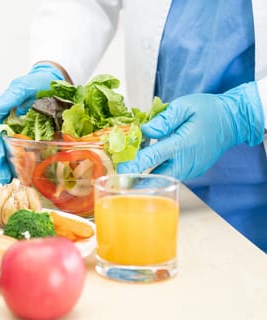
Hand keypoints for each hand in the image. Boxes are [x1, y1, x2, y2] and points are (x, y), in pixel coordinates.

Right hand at [0, 63, 64, 183]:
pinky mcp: (43, 140)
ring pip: (18, 156)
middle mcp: (15, 131)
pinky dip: (33, 167)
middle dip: (3, 166)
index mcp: (6, 120)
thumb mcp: (23, 87)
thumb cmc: (35, 83)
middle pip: (5, 151)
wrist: (56, 81)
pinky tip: (33, 177)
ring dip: (15, 170)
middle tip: (4, 179)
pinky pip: (36, 155)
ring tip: (18, 183)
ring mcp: (28, 137)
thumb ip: (10, 97)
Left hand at [117, 82, 264, 179]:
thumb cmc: (210, 110)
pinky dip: (156, 171)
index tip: (119, 169)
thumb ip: (163, 119)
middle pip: (155, 177)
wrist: (234, 120)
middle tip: (118, 175)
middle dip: (135, 178)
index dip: (133, 164)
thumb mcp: (185, 106)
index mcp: (182, 145)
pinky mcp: (191, 171)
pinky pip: (170, 174)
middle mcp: (186, 162)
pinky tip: (146, 163)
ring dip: (145, 175)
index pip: (152, 158)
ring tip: (128, 169)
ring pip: (161, 178)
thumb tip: (145, 130)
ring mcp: (190, 169)